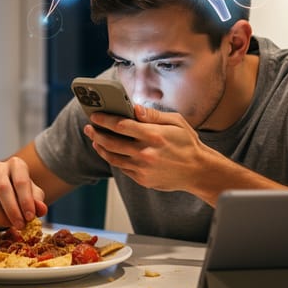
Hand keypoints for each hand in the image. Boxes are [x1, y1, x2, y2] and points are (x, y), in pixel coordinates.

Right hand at [0, 156, 47, 229]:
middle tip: (19, 225)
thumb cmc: (20, 192)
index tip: (30, 217)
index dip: (25, 201)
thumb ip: (37, 201)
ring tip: (9, 224)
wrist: (2, 191)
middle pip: (2, 188)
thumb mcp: (33, 195)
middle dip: (12, 210)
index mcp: (16, 164)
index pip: (20, 181)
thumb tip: (41, 209)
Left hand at [83, 104, 211, 192]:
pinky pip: (122, 168)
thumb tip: (134, 108)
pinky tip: (109, 151)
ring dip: (101, 147)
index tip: (95, 115)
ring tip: (95, 139)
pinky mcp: (142, 179)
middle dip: (97, 133)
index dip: (105, 120)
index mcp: (153, 135)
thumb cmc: (188, 144)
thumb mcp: (176, 122)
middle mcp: (146, 153)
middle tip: (89, 127)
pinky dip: (113, 159)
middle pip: (112, 142)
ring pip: (113, 157)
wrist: (198, 171)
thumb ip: (153, 115)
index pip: (121, 125)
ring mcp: (143, 168)